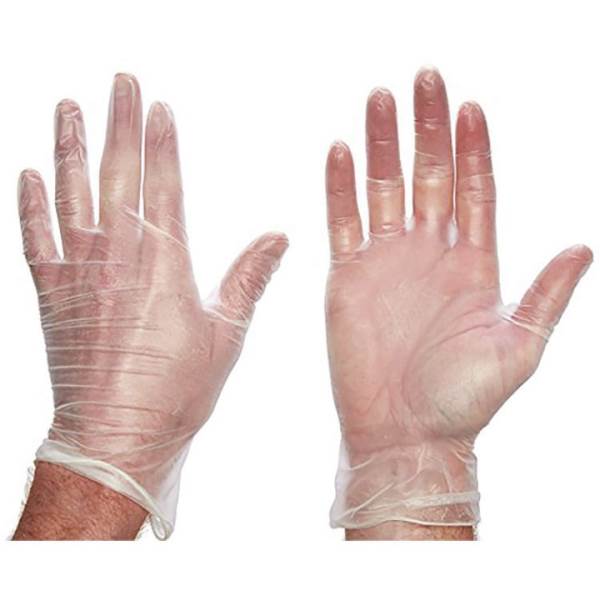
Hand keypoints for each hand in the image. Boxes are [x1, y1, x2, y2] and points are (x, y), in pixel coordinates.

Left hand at [18, 74, 287, 538]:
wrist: (115, 435)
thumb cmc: (174, 391)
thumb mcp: (226, 334)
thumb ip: (249, 278)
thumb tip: (278, 238)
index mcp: (164, 262)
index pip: (164, 184)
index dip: (162, 142)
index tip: (159, 108)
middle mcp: (118, 256)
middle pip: (118, 173)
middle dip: (119, 122)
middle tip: (119, 82)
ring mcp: (79, 271)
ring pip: (71, 193)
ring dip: (68, 146)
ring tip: (66, 107)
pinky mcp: (51, 293)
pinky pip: (35, 237)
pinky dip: (31, 204)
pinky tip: (29, 174)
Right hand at [325, 67, 591, 532]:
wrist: (405, 435)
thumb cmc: (463, 402)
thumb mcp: (519, 349)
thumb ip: (544, 296)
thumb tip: (583, 247)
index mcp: (474, 263)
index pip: (476, 189)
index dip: (474, 148)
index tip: (470, 106)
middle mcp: (431, 253)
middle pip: (431, 174)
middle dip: (427, 127)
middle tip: (423, 79)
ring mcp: (387, 261)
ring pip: (384, 188)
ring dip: (381, 145)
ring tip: (379, 100)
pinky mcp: (348, 277)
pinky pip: (342, 222)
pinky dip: (340, 188)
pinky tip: (340, 152)